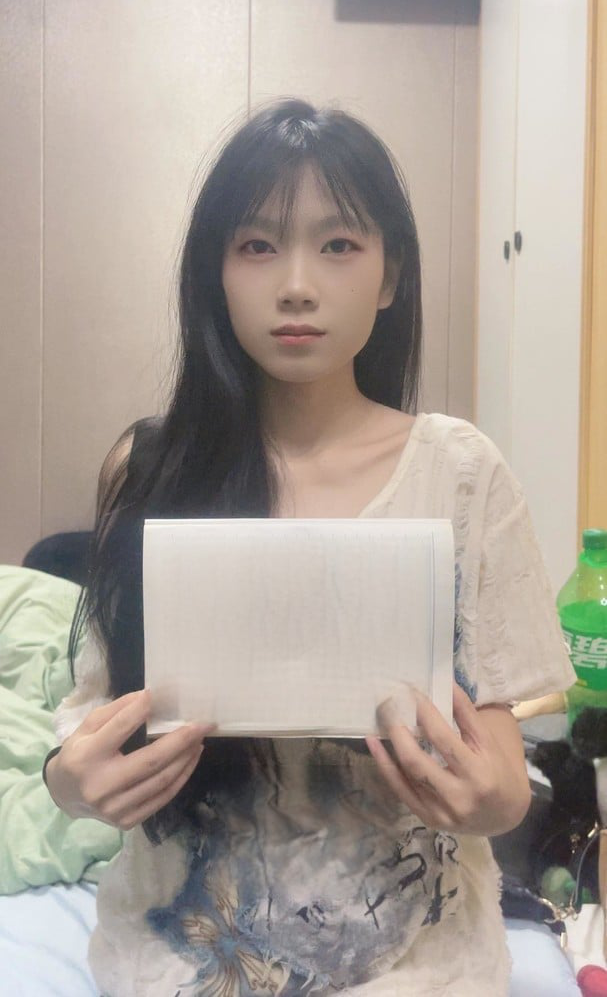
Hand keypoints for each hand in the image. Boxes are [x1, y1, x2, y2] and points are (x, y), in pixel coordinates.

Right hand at [45, 690, 213, 829]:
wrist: (65, 795)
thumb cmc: (80, 753)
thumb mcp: (87, 727)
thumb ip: (115, 711)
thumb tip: (146, 697)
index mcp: (86, 758)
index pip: (119, 730)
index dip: (138, 711)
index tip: (155, 695)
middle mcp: (100, 786)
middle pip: (151, 761)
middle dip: (182, 740)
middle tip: (203, 725)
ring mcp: (115, 809)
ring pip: (162, 781)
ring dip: (186, 759)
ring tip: (199, 740)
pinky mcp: (126, 821)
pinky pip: (162, 798)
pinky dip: (181, 778)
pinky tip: (189, 760)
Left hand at [367, 682, 530, 836]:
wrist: (505, 815)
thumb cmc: (497, 769)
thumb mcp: (488, 742)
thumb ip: (466, 714)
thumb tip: (444, 682)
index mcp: (479, 772)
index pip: (443, 737)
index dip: (424, 712)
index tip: (410, 691)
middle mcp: (460, 794)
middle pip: (418, 759)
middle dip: (399, 728)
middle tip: (388, 703)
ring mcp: (442, 810)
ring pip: (407, 774)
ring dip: (390, 743)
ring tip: (382, 718)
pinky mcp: (429, 819)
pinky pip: (400, 789)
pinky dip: (384, 765)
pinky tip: (374, 744)